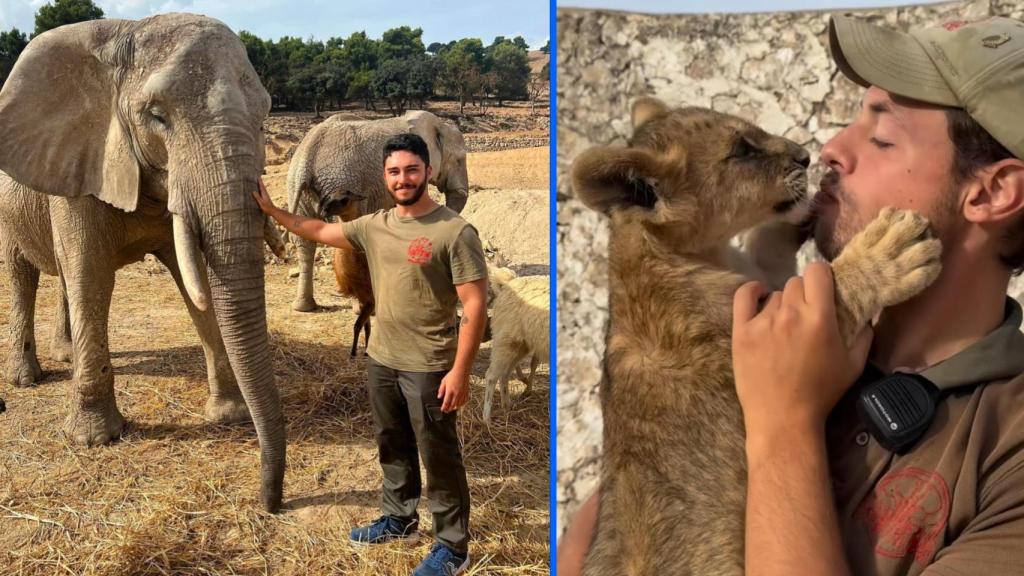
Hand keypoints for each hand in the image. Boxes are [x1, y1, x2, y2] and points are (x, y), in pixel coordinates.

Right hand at [252, 177, 276, 214]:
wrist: (273, 211)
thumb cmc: (267, 208)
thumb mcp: (261, 202)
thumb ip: (257, 197)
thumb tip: (253, 191)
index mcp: (264, 194)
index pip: (261, 186)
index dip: (259, 181)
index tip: (258, 176)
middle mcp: (265, 193)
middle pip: (262, 186)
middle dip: (260, 181)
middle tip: (257, 177)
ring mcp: (265, 196)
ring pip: (262, 188)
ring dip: (260, 185)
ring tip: (257, 181)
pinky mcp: (265, 198)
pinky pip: (262, 191)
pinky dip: (260, 189)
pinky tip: (259, 190)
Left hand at [438, 369, 469, 412]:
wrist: (462, 371)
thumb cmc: (452, 375)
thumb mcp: (444, 381)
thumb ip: (441, 390)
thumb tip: (439, 397)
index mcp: (450, 391)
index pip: (446, 402)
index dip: (444, 408)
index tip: (442, 410)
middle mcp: (456, 394)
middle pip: (452, 405)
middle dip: (449, 409)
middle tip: (446, 411)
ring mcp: (462, 394)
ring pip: (459, 404)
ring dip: (455, 407)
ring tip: (452, 409)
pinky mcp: (466, 392)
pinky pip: (464, 401)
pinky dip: (461, 404)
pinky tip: (459, 404)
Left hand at [732, 263, 872, 437]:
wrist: (783, 417)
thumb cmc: (821, 393)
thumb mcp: (853, 366)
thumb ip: (863, 336)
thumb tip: (866, 315)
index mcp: (819, 317)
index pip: (817, 271)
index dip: (822, 275)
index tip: (823, 287)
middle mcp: (790, 313)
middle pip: (796, 283)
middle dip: (804, 293)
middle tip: (807, 314)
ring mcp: (762, 321)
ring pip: (775, 295)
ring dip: (783, 303)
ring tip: (785, 324)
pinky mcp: (741, 331)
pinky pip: (744, 297)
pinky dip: (753, 292)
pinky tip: (760, 295)